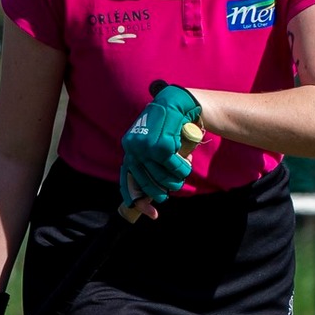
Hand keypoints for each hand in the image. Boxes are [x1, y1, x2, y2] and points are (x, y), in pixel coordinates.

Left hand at [119, 82, 199, 207]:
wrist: (180, 102)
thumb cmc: (171, 127)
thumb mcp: (159, 145)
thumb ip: (154, 166)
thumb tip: (152, 200)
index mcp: (130, 147)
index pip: (128, 178)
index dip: (137, 198)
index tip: (151, 213)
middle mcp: (132, 147)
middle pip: (146, 182)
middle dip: (163, 188)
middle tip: (175, 185)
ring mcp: (144, 145)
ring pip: (161, 175)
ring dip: (176, 177)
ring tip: (183, 170)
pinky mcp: (159, 143)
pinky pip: (172, 166)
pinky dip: (182, 167)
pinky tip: (186, 163)